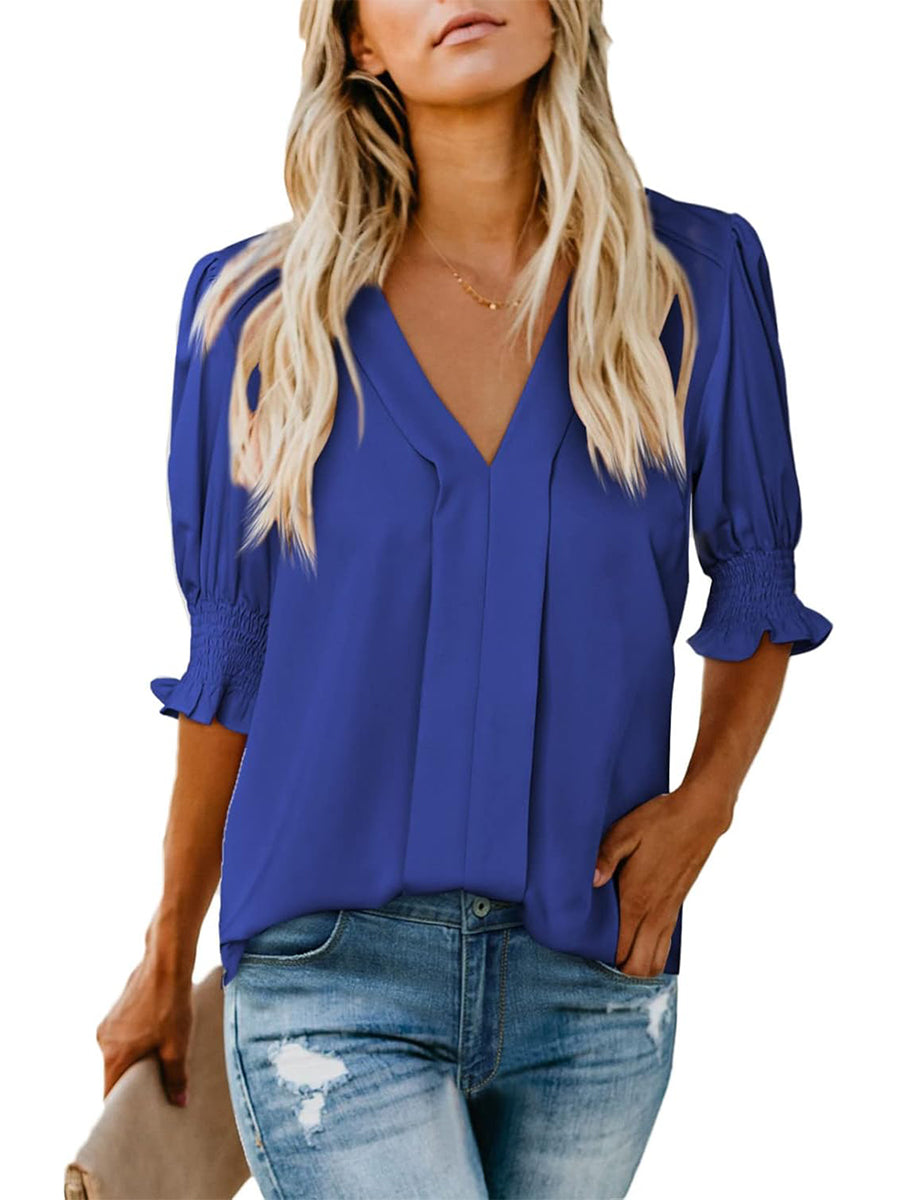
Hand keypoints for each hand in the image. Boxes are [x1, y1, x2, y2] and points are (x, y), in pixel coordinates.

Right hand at [95, 916, 194, 1107]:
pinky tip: (160, 1036)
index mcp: (113, 1054)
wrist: (166, 961)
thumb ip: (176, 1076)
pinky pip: (125, 1036)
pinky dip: (138, 1041)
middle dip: (137, 1081)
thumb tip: (178, 1102)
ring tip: (163, 1060)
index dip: (125, 1106)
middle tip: (157, 1089)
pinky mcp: (118, 1010)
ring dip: (139, 1058)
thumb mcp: (177, 1045)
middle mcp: (104, 1040)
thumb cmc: (171, 1004)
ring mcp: (109, 1023)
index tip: (138, 1115)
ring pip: (122, 1052)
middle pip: (116, 1072)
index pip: (111, 1092)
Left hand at [592, 784, 732, 975]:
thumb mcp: (625, 831)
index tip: (585, 952)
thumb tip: (591, 881)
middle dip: (620, 971)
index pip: (621, 950)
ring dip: (638, 964)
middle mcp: (654, 912)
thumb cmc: (660, 821)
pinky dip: (651, 952)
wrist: (700, 816)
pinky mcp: (677, 906)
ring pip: (656, 960)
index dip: (603, 959)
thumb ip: (605, 857)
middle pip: (640, 966)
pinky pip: (665, 944)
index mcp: (637, 899)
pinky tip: (637, 940)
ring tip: (617, 955)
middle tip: (599, 958)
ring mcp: (668, 911)